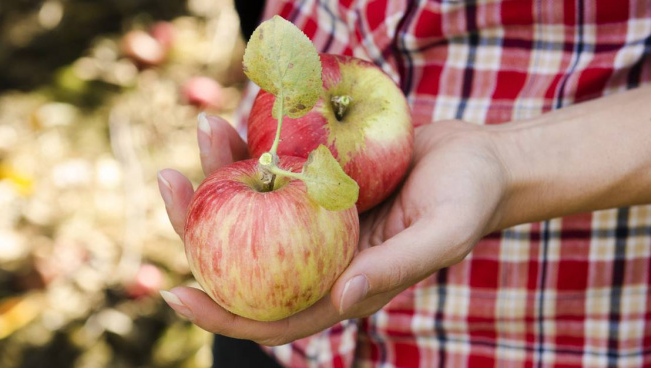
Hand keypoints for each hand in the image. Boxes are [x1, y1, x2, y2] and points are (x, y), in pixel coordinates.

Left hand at [158, 114, 509, 345]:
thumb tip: (340, 300)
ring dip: (217, 173)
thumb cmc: (469, 200)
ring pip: (250, 208)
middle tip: (168, 181)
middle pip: (243, 258)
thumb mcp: (442, 234)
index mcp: (342, 285)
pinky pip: (274, 170)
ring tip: (206, 125)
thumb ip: (393, 268)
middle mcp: (319, 257)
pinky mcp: (319, 183)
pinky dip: (251, 148)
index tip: (176, 291)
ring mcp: (315, 220)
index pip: (271, 316)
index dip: (221, 313)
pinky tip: (235, 118)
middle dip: (195, 226)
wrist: (482, 158)